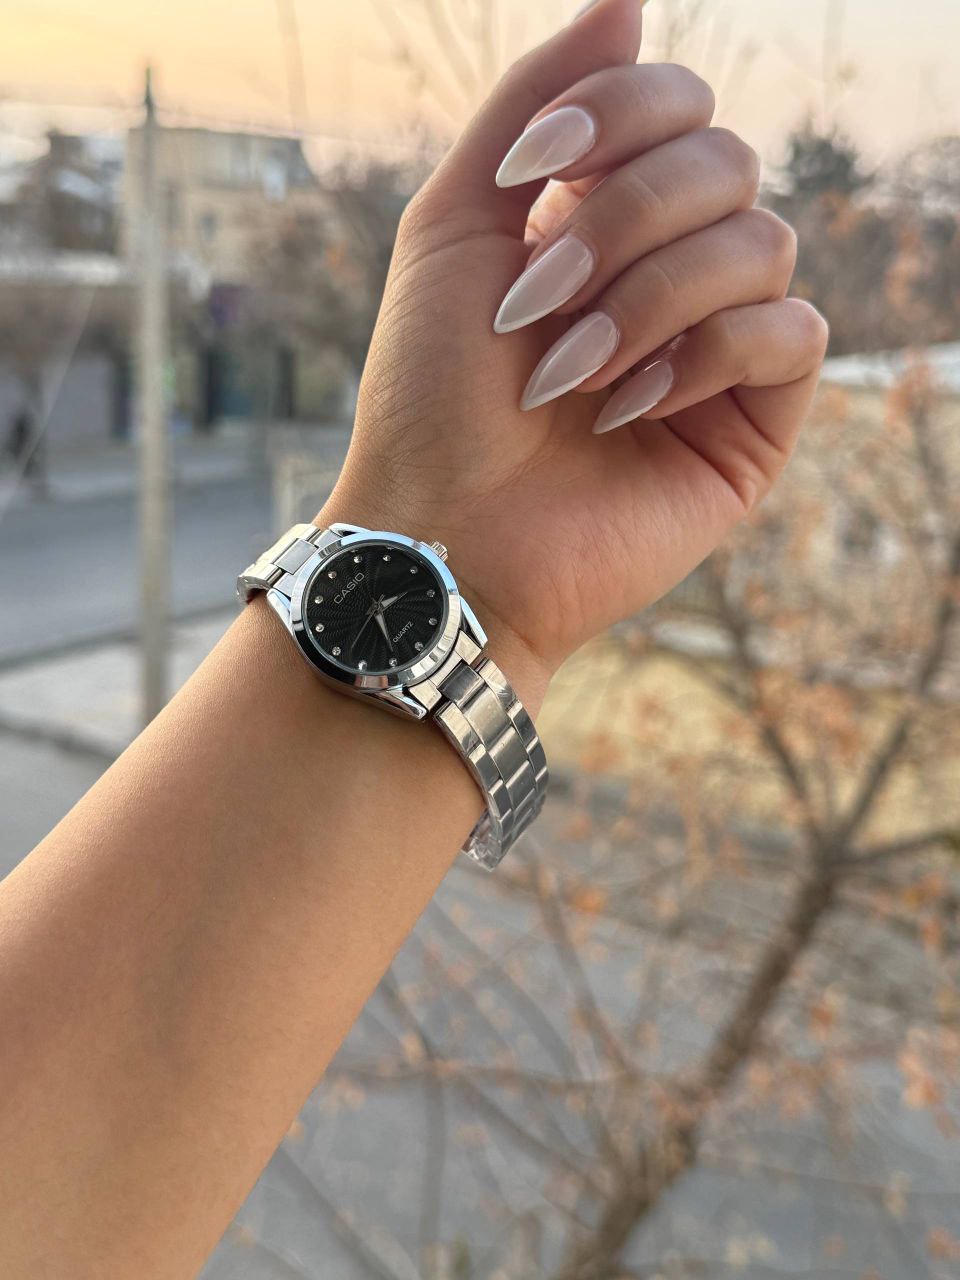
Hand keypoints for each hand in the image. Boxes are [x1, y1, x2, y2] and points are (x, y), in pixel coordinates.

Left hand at [324, 0, 826, 701]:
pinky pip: (789, 334)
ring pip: (763, 241)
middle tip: (535, 305)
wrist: (442, 534)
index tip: (530, 178)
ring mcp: (717, 349)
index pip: (677, 102)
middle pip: (725, 160)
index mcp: (603, 218)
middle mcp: (670, 272)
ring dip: (649, 299)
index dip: (617, 114)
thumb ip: (535, 103)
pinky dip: (704, 357)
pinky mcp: (754, 424)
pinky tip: (630, 409)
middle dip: (622, 223)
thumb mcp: (453, 224)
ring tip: (569, 375)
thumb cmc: (429, 394)